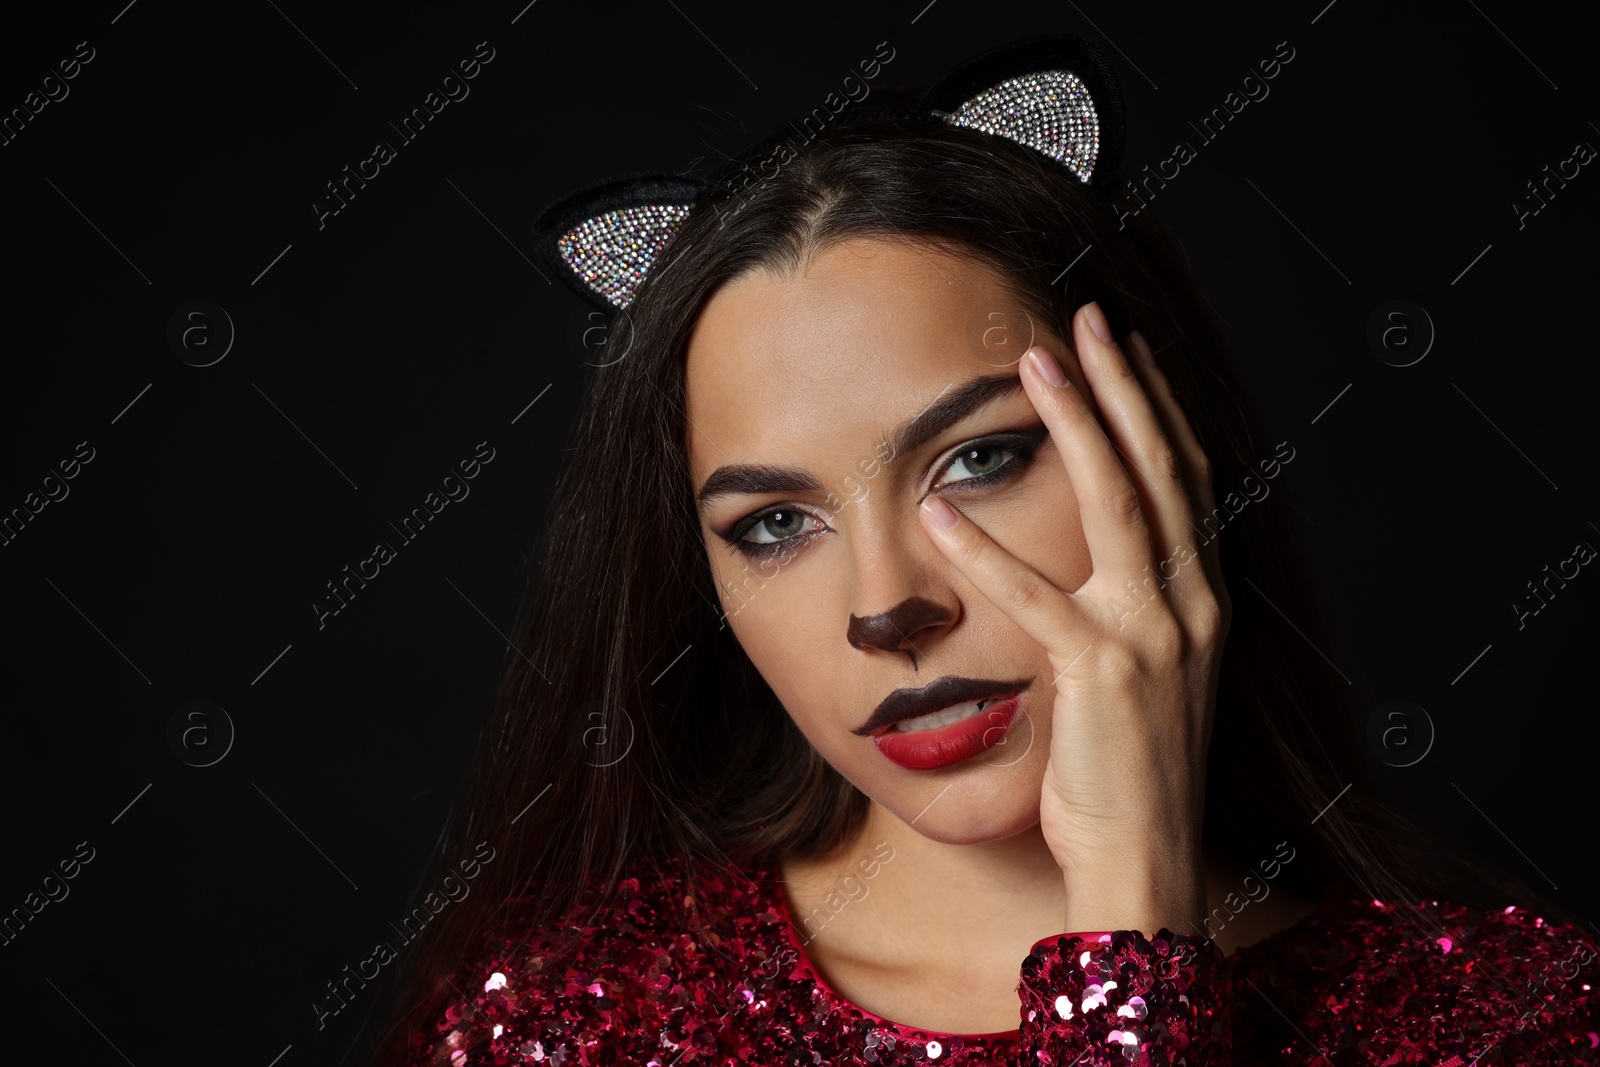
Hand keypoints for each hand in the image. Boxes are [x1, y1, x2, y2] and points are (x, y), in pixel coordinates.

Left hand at [916, 302, 1230, 936]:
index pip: (1186, 478)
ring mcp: (1154, 633)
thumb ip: (1122, 611)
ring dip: (1076, 423)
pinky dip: (984, 551)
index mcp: (1201, 600)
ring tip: (1035, 363)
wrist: (1148, 860)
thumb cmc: (1130, 772)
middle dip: (1124, 384)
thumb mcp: (1141, 676)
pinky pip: (1037, 596)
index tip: (1128, 348)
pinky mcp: (1103, 671)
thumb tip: (1082, 565)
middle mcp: (1191, 603)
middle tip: (1087, 317)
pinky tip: (936, 508)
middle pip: (1161, 466)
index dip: (1156, 406)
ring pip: (1118, 502)